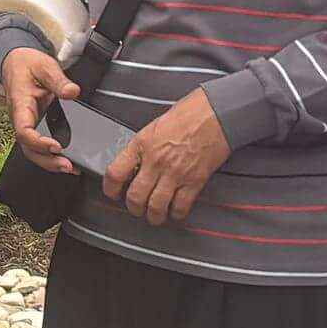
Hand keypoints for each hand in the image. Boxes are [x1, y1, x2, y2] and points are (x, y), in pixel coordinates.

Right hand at [0, 46, 78, 168]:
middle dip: (47, 161)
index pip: (24, 132)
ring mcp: (28, 124)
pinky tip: (68, 160)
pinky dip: (52, 156)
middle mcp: (22, 119)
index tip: (56, 146)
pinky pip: (40, 146)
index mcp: (20, 106)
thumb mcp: (44, 66)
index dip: (39, 143)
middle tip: (67, 166)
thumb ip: (58, 80)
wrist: (17, 61)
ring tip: (71, 167)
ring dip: (50, 163)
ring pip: (34, 151)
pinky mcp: (35, 126)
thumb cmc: (27, 64)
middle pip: (29, 149)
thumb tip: (72, 92)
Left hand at [107, 90, 232, 226]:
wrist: (216, 112)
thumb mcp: (155, 125)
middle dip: (134, 207)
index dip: (110, 188)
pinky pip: (180, 206)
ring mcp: (175, 173)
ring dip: (153, 215)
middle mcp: (156, 161)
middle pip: (135, 196)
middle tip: (136, 207)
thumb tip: (136, 164)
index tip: (112, 193)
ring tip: (154, 215)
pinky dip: (176, 213)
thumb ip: (144, 146)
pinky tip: (175, 211)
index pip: (115, 173)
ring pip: (156, 206)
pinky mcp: (194, 181)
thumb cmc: (189, 113)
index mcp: (142, 144)